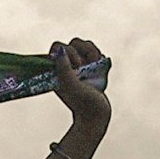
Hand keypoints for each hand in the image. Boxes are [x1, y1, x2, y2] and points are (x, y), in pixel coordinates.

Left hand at [47, 36, 111, 158]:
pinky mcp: (94, 67)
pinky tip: (101, 70)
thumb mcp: (71, 86)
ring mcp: (82, 65)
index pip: (58, 46)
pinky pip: (98, 52)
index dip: (68, 52)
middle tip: (85, 68)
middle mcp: (68, 64)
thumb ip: (64, 68)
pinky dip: (101, 58)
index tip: (75, 66)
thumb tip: (60, 50)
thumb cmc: (82, 103)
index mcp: (58, 68)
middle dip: (84, 52)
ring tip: (95, 69)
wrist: (96, 115)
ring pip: (87, 45)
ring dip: (94, 54)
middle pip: (74, 43)